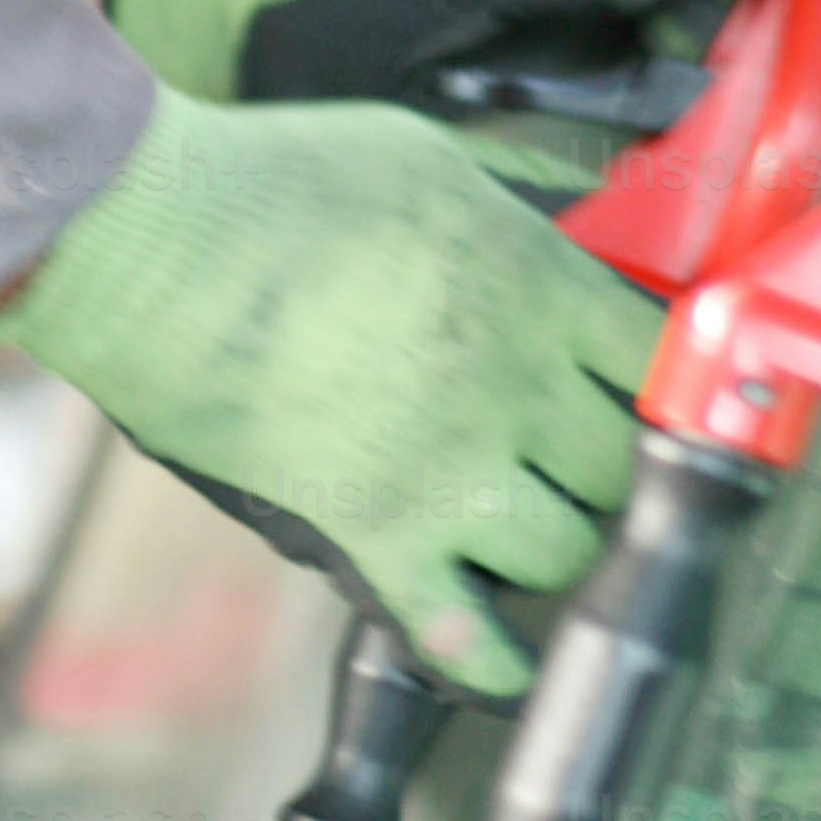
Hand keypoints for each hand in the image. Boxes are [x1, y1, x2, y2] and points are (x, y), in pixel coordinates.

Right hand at [0, 85, 661, 696]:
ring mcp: (453, 469)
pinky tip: (503, 660)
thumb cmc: (276, 184)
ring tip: (521, 526)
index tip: (646, 393)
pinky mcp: (379, 531)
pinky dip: (491, 659)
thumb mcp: (426, 161)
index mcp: (538, 287)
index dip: (661, 382)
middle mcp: (518, 387)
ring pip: (566, 552)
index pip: (662, 360)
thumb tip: (553, 234)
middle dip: (605, 467)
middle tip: (571, 460)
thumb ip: (509, 212)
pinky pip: (464, 632)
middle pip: (624, 466)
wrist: (157, 248)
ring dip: (552, 545)